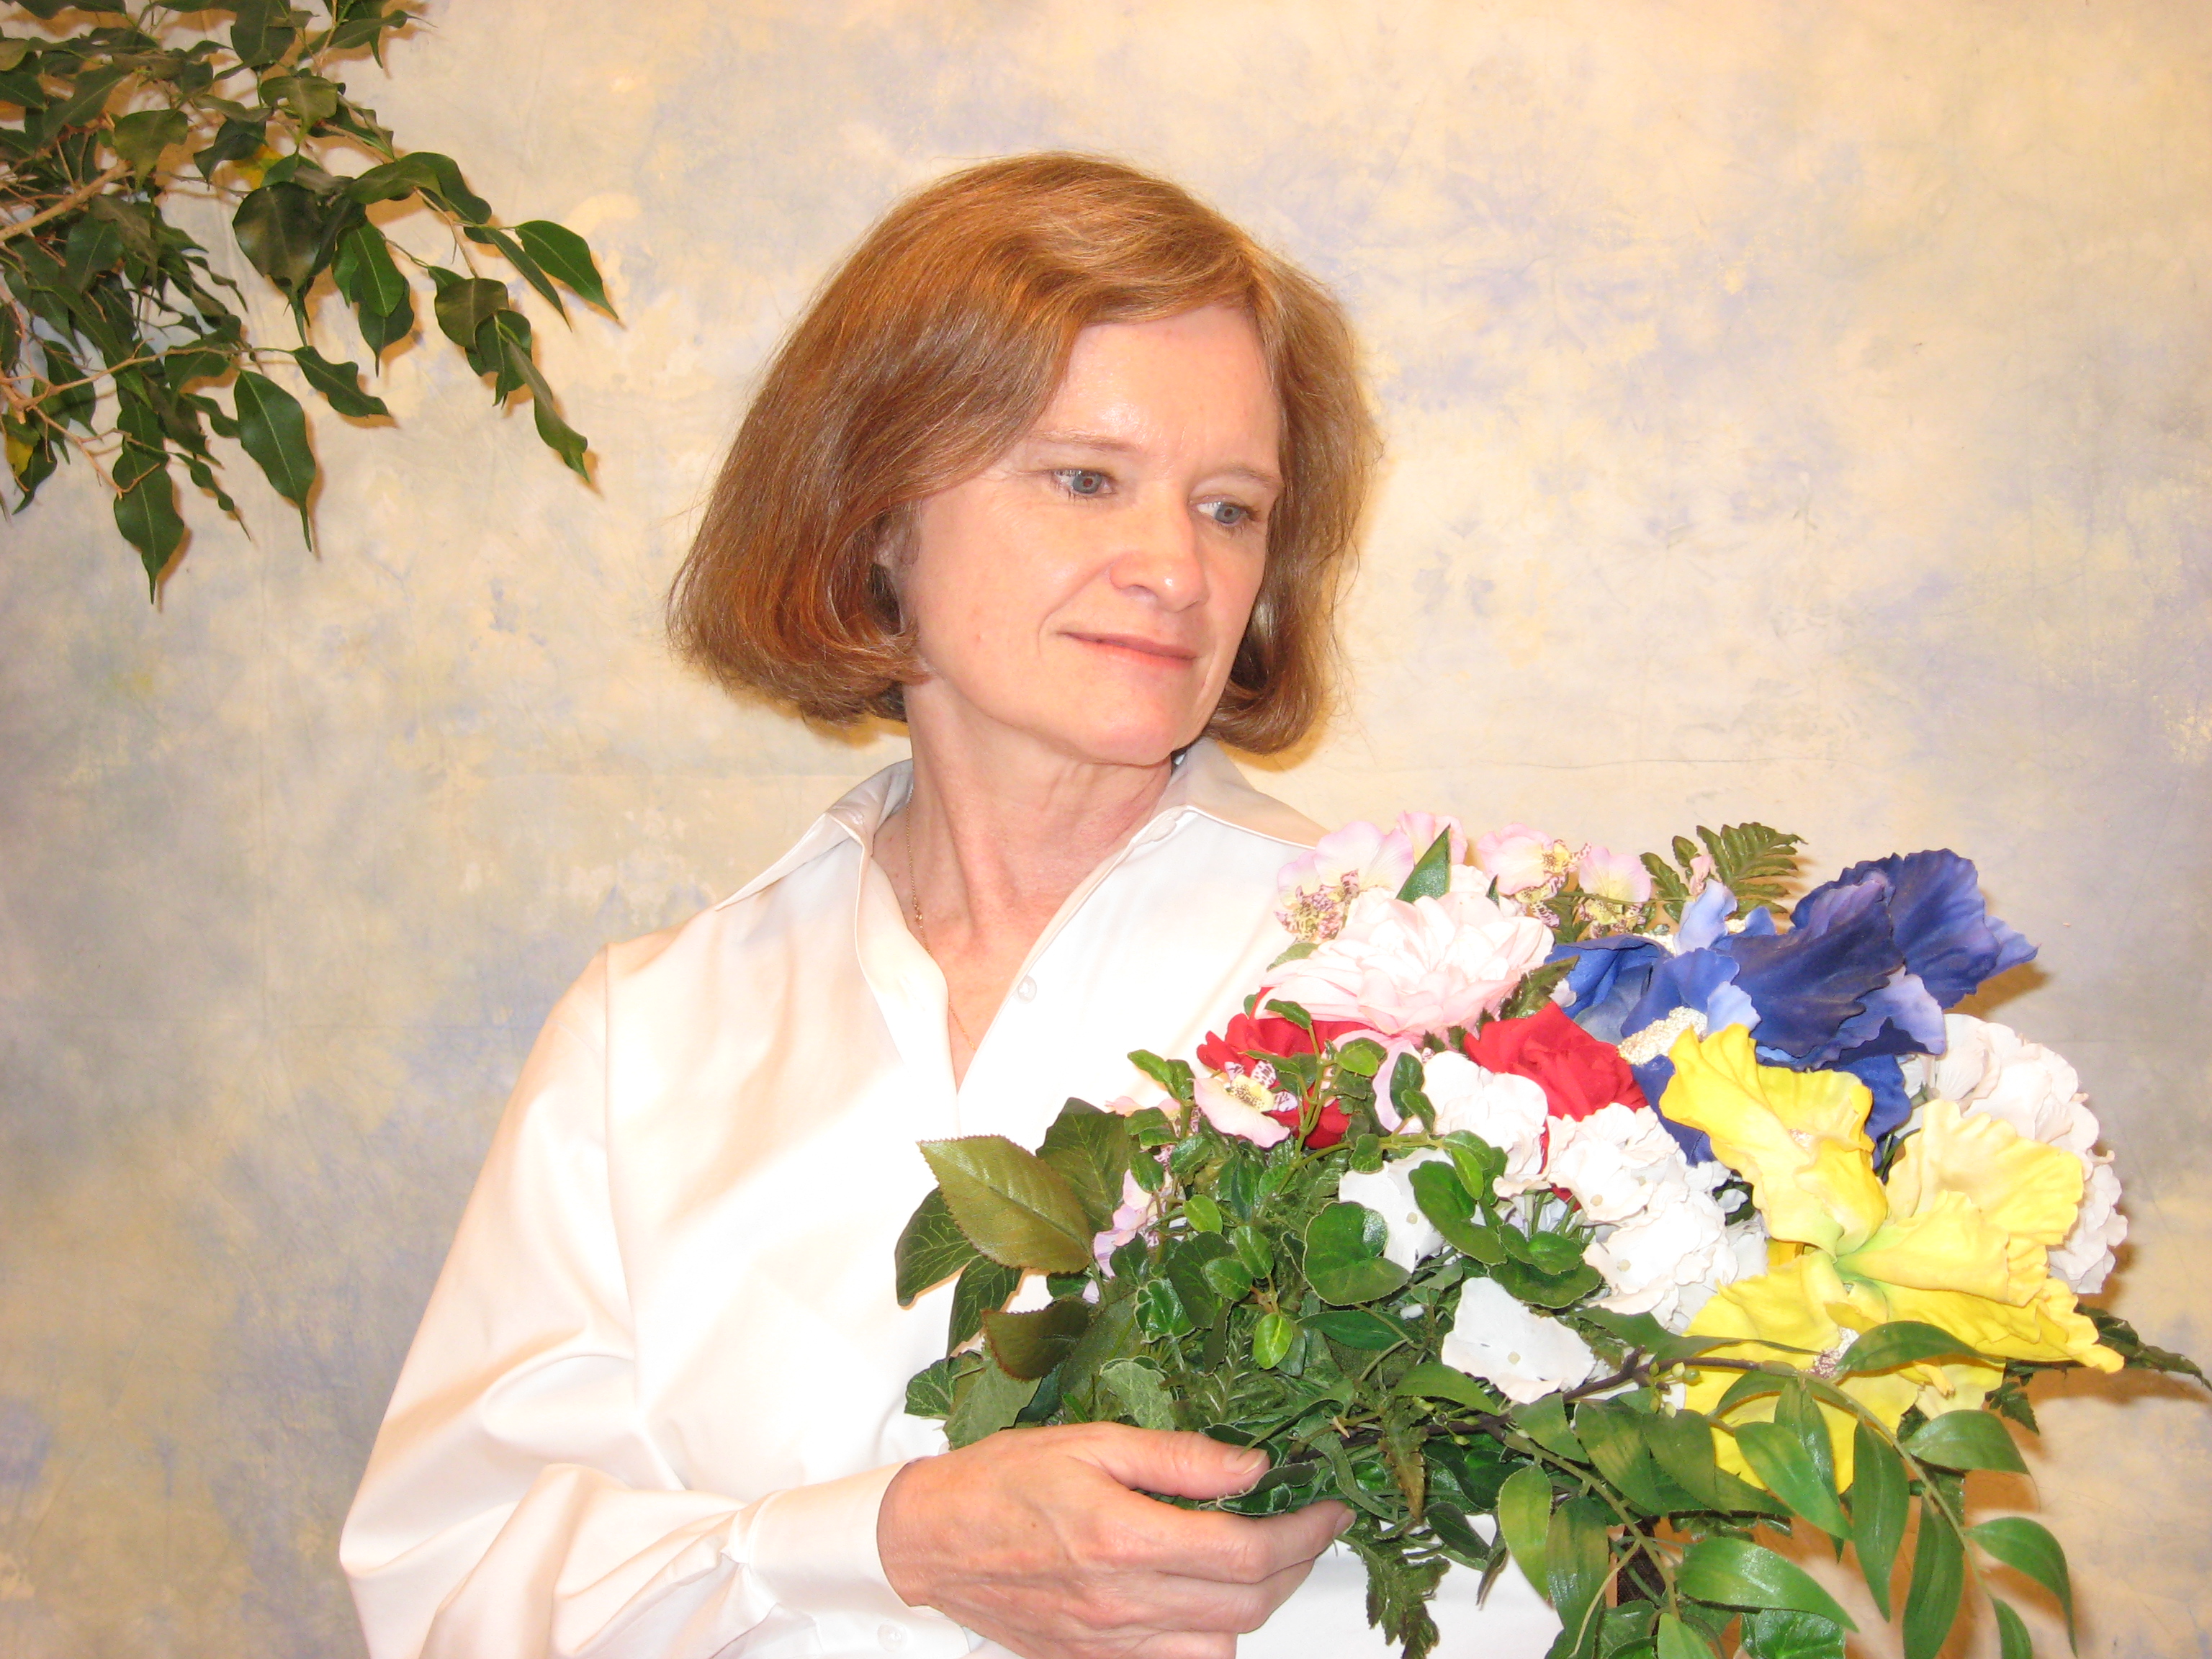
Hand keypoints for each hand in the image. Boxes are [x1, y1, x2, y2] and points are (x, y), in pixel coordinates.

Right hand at [877, 1423, 1350, 1658]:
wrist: (930, 1539)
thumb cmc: (1002, 1480)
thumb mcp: (1092, 1442)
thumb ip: (1179, 1458)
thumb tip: (1252, 1466)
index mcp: (1125, 1537)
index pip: (1247, 1551)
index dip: (1303, 1531)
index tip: (1328, 1505)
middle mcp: (1124, 1602)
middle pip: (1248, 1605)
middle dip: (1296, 1565)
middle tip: (1308, 1527)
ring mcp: (1110, 1644)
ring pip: (1221, 1649)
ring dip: (1256, 1607)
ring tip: (1258, 1560)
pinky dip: (1209, 1641)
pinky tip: (1208, 1601)